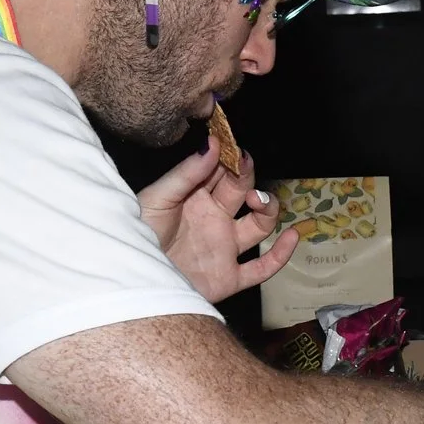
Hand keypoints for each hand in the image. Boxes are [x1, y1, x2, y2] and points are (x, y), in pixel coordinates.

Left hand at [135, 147, 299, 305]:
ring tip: (259, 200)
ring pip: (260, 226)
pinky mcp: (229, 278)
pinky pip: (262, 268)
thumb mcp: (157, 198)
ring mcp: (224, 249)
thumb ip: (186, 173)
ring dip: (267, 208)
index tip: (237, 149)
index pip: (222, 172)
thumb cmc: (136, 236)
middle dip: (248, 178)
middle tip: (244, 170)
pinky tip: (292, 237)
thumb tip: (213, 143)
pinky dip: (281, 255)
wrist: (131, 279)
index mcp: (195, 199)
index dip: (232, 160)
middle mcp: (214, 221)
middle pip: (243, 193)